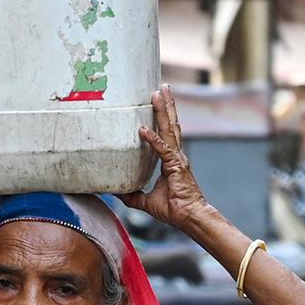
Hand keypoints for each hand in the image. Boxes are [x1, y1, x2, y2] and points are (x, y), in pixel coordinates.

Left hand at [124, 85, 212, 228]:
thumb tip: (116, 192)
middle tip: (162, 87)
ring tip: (160, 92)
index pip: (166, 133)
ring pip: (169, 129)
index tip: (157, 102)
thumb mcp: (145, 201)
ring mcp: (177, 159)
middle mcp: (176, 155)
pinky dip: (152, 139)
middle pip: (170, 124)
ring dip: (163, 110)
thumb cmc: (174, 209)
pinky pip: (162, 149)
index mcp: (171, 160)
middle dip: (166, 105)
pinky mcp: (175, 166)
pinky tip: (142, 129)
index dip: (162, 118)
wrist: (189, 217)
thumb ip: (131, 195)